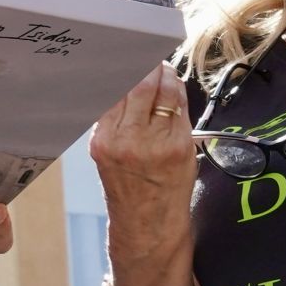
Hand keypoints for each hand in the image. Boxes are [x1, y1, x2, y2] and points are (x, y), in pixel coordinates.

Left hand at [88, 63, 195, 265]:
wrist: (145, 223)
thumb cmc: (170, 188)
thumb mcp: (188, 151)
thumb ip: (178, 114)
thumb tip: (168, 79)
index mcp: (172, 143)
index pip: (170, 92)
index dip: (168, 74)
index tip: (167, 66)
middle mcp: (143, 142)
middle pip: (143, 87)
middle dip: (148, 69)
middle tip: (150, 61)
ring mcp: (116, 143)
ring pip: (122, 93)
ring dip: (130, 77)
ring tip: (136, 70)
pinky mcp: (98, 144)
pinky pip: (107, 107)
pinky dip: (115, 94)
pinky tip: (121, 89)